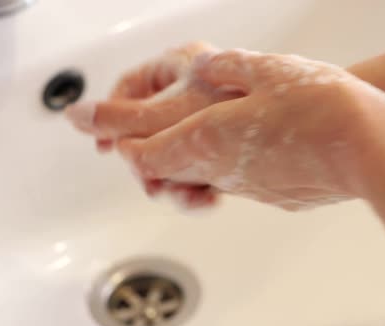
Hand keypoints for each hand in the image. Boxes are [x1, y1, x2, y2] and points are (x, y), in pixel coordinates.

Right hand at [66, 42, 242, 207]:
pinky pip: (201, 166)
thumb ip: (120, 119)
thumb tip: (74, 114)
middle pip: (150, 129)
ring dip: (172, 181)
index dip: (111, 120)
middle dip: (148, 162)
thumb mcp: (168, 116)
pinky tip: (206, 198)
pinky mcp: (230, 146)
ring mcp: (212, 121)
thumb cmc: (243, 110)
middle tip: (152, 181)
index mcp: (179, 67)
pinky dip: (197, 186)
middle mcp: (195, 92)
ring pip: (174, 152)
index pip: (129, 90)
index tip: (103, 147)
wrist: (310, 135)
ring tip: (184, 194)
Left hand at [116, 49, 384, 210]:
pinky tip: (237, 145)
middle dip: (141, 151)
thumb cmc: (322, 108)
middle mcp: (222, 170)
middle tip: (127, 133)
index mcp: (209, 138)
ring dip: (180, 159)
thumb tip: (203, 66)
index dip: (113, 133)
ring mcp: (249, 186)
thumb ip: (227, 68)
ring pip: (196, 177)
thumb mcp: (267, 70)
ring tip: (182, 137)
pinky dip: (217, 164)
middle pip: (163, 169)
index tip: (93, 124)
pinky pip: (232, 180)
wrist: (371, 150)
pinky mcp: (274, 194)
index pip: (142, 148)